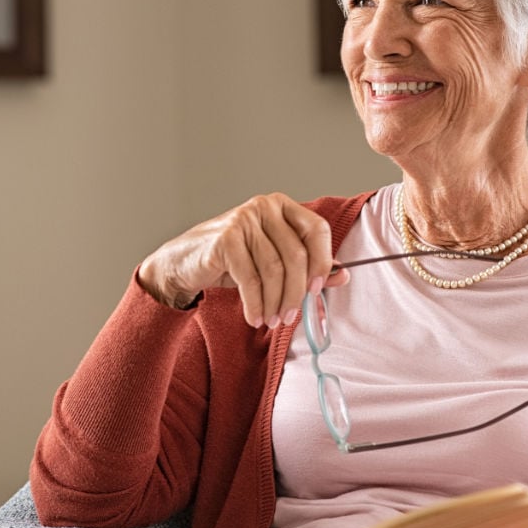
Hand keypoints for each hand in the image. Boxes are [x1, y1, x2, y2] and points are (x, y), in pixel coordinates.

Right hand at [137, 193, 347, 326]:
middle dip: (297, 292)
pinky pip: (251, 279)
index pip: (318, 229)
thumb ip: (309, 266)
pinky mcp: (225, 239)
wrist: (184, 263)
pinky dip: (256, 303)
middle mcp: (264, 207)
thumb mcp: (274, 262)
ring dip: (276, 302)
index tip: (318, 290)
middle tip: (291, 317)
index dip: (323, 261)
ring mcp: (243, 219)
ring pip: (274, 270)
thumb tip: (343, 275)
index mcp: (283, 207)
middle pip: (297, 255)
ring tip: (272, 321)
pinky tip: (255, 317)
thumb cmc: (234, 261)